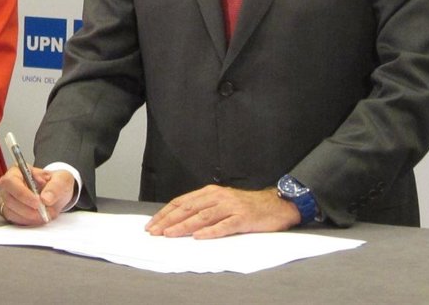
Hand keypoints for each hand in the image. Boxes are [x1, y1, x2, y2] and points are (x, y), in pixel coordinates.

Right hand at [0, 165, 74, 225]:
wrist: (58, 194)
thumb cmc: (56, 183)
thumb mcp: (62, 180)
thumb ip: (55, 187)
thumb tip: (45, 198)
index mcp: (18, 170)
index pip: (10, 181)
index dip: (22, 193)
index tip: (37, 202)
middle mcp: (9, 184)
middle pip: (8, 199)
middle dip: (27, 209)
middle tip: (43, 211)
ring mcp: (7, 199)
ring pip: (10, 211)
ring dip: (29, 217)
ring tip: (44, 214)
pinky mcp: (10, 212)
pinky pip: (14, 220)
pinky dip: (27, 222)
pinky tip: (38, 217)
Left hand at [145, 185, 299, 238]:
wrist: (276, 205)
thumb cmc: (247, 206)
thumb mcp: (222, 202)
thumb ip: (204, 208)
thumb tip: (180, 221)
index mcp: (210, 192)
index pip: (182, 202)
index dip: (165, 213)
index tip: (152, 224)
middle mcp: (218, 197)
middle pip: (188, 208)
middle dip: (169, 221)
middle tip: (154, 231)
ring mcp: (230, 207)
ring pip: (202, 216)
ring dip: (184, 226)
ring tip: (170, 234)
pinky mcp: (243, 218)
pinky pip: (224, 226)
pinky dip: (210, 231)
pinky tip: (199, 237)